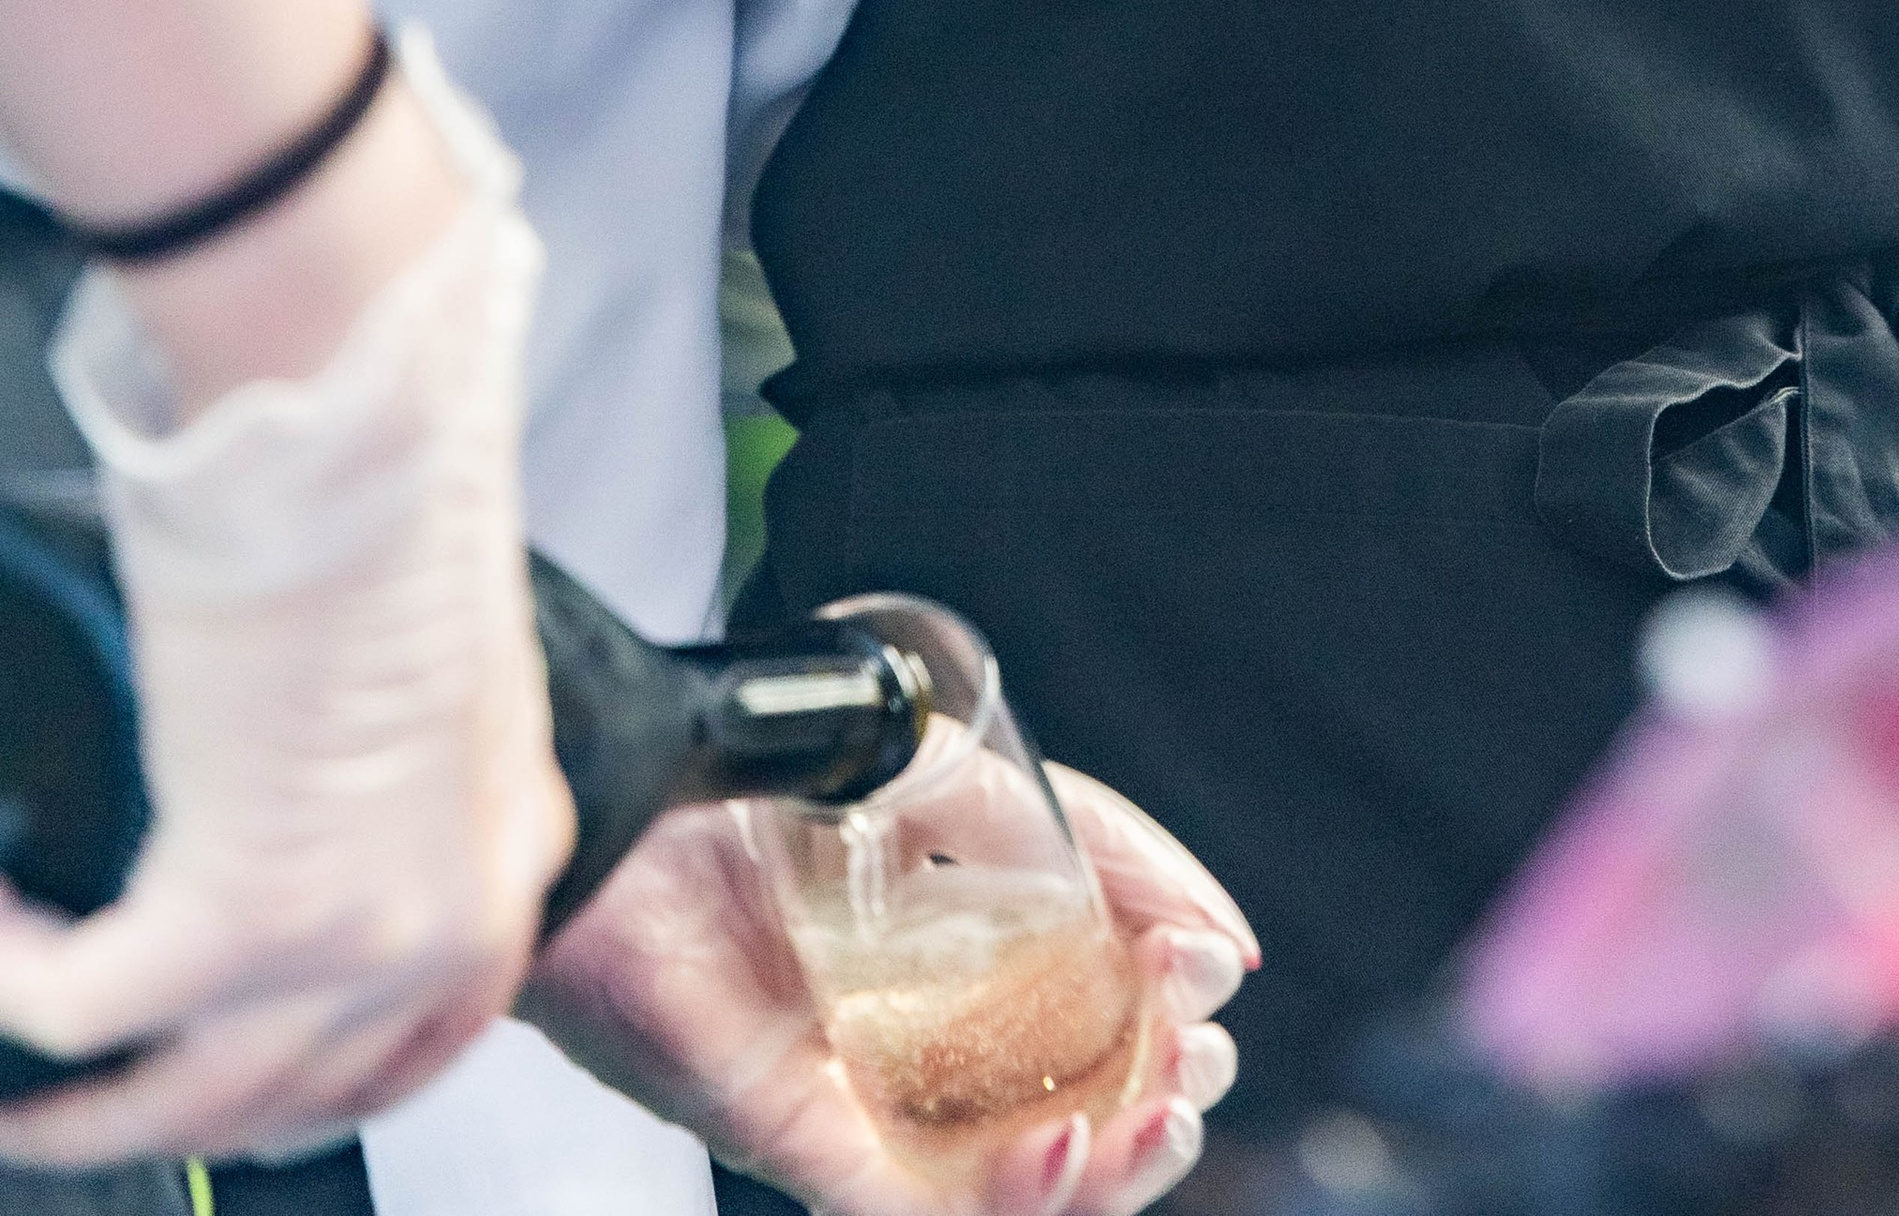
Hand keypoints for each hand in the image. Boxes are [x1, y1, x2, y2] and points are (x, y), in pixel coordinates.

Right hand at [0, 44, 572, 1167]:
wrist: (363, 432)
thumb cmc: (392, 491)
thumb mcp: (436, 665)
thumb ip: (396, 770)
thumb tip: (303, 795)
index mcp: (510, 848)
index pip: (430, 1037)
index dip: (322, 1081)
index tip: (231, 1081)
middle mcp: (449, 917)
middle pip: (299, 1095)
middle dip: (179, 1111)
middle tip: (87, 1106)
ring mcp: (350, 936)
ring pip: (184, 1096)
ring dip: (82, 1105)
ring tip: (19, 1083)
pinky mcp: (237, 919)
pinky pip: (80, 1006)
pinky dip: (17, 978)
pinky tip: (2, 928)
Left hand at [522, 772, 1256, 1215]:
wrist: (639, 779)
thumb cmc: (775, 766)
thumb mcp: (969, 774)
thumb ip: (1090, 842)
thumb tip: (1219, 933)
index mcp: (973, 948)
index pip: (1107, 1009)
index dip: (1175, 1004)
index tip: (1212, 963)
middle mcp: (926, 1033)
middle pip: (1078, 1113)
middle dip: (1164, 1099)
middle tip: (1195, 1057)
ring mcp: (862, 1090)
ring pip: (1012, 1185)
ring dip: (1109, 1169)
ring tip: (1158, 1116)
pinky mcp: (796, 1130)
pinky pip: (909, 1205)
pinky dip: (1001, 1201)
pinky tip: (1056, 1144)